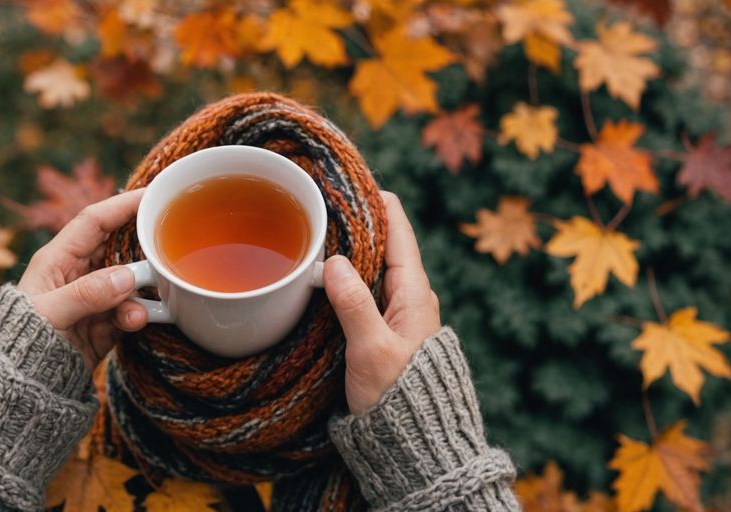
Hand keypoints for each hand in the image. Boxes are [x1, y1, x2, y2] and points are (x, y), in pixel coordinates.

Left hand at [17, 189, 148, 371]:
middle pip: (118, 248)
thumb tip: (127, 277)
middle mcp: (77, 274)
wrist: (22, 387)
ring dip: (140, 293)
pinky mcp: (104, 324)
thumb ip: (87, 294)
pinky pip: (131, 310)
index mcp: (57, 259)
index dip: (122, 205)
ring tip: (136, 311)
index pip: (94, 221)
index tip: (153, 196)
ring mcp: (93, 299)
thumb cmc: (21, 342)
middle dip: (141, 250)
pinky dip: (137, 315)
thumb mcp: (49, 314)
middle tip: (168, 247)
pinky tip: (134, 323)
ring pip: (130, 282)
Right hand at [323, 191, 440, 414]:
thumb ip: (353, 305)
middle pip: (383, 242)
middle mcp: (411, 296)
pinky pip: (366, 288)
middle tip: (318, 199)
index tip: (347, 176)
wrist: (417, 444)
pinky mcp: (386, 329)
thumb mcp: (371, 351)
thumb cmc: (397, 400)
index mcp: (415, 292)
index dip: (375, 199)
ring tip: (314, 228)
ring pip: (373, 266)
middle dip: (355, 219)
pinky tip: (321, 273)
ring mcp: (399, 312)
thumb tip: (334, 261)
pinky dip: (346, 274)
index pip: (398, 229)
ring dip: (348, 247)